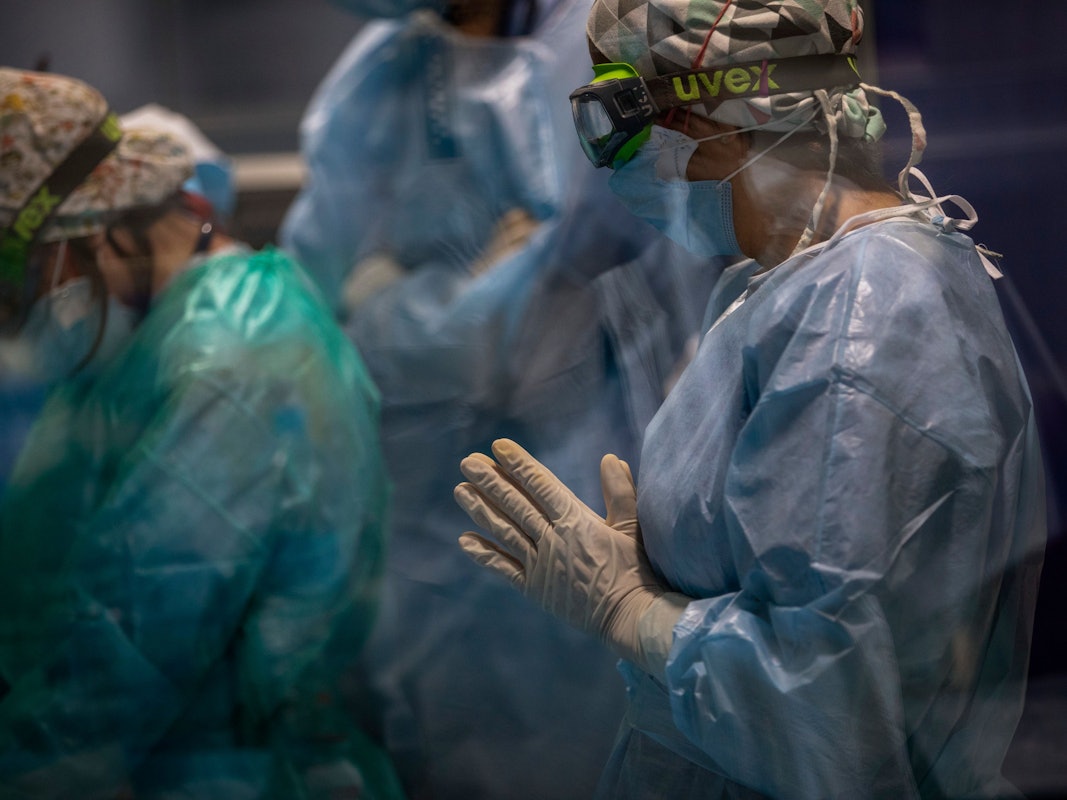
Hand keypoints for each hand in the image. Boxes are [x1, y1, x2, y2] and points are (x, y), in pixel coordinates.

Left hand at [454, 438, 687, 673]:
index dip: (518, 464)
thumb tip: (609, 458)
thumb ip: (619, 491)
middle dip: (490, 481)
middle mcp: (552, 539)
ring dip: (480, 510)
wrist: (629, 616)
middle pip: (515, 504)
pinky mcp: (534, 588)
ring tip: (460, 491)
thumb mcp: (631, 527)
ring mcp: (540, 564)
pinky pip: (503, 567)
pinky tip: (465, 540)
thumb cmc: (634, 570)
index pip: (541, 485)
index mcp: (576, 521)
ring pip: (504, 531)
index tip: (498, 447)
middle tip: (467, 463)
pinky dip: (483, 554)